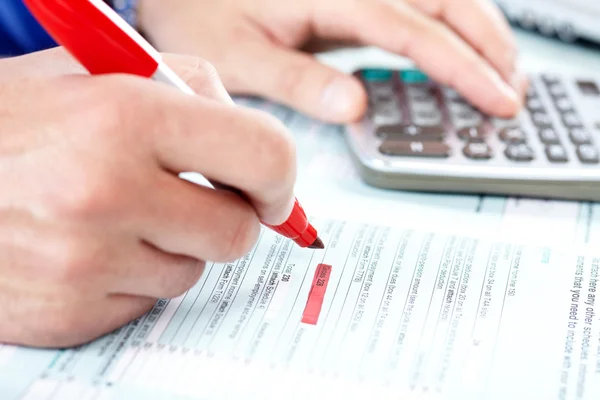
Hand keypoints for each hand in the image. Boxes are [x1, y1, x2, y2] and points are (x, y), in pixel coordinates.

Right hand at [0, 48, 295, 347]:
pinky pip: (145, 303)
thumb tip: (255, 152)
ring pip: (191, 273)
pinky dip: (132, 278)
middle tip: (195, 200)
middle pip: (236, 233)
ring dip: (172, 248)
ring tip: (118, 217)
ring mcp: (84, 262)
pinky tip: (88, 248)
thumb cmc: (10, 120)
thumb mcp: (95, 73)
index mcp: (124, 115)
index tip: (271, 188)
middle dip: (226, 217)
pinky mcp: (68, 312)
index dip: (280, 177)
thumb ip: (188, 90)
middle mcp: (105, 192)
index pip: (262, 155)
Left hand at [139, 0, 525, 122]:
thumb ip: (298, 80)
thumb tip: (355, 105)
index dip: (462, 67)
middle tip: (513, 93)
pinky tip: (459, 49)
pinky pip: (414, 5)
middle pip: (442, 1)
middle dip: (487, 46)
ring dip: (477, 31)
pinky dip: (446, 27)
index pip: (414, 30)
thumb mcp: (239, 55)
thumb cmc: (199, 13)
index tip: (496, 99)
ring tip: (502, 72)